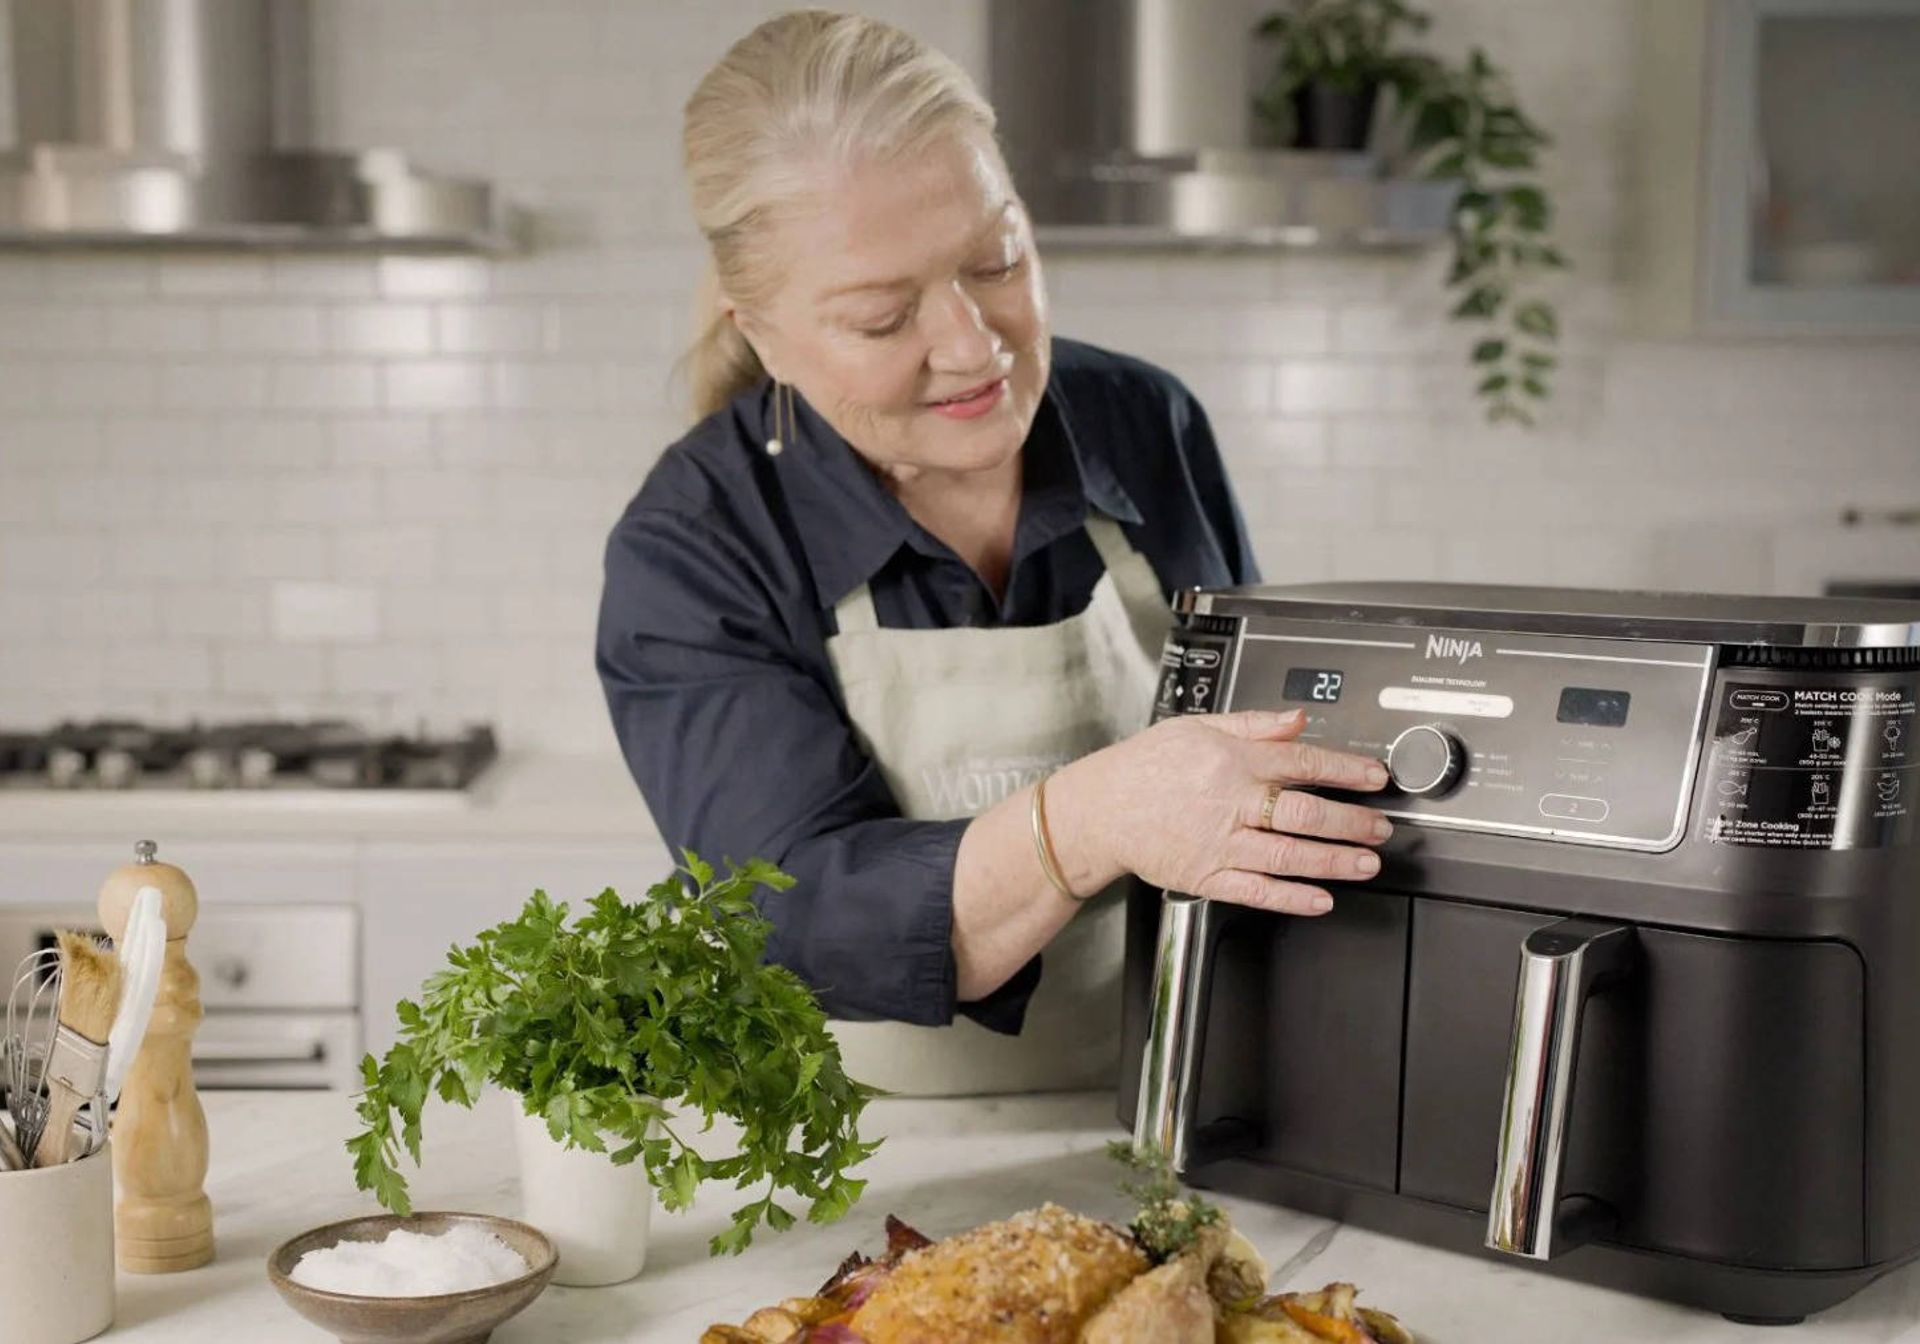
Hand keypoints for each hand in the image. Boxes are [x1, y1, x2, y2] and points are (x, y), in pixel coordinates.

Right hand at [1050, 708, 1392, 915]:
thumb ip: (1252, 724)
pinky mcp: (1206, 875)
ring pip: (1288, 854)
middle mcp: (1230, 802)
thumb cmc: (1144, 767)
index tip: (1375, 778)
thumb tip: (1297, 721)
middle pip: (1305, 813)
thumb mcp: (1197, 726)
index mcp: (1231, 760)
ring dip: (1334, 861)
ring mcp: (1219, 842)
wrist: (1099, 809)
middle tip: (1381, 828)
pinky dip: (1291, 897)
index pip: (1302, 762)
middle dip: (1352, 822)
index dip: (1347, 771)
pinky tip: (1320, 900)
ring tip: (1366, 863)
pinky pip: (1256, 890)